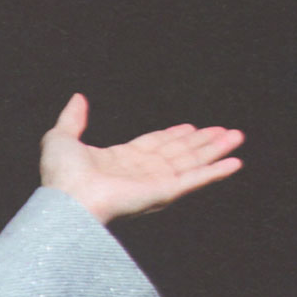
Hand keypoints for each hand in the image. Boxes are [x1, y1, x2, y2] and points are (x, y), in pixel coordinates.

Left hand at [38, 94, 243, 223]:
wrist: (67, 199)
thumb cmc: (60, 176)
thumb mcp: (61, 137)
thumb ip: (72, 118)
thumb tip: (78, 98)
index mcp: (118, 162)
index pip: (153, 146)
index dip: (173, 136)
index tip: (191, 128)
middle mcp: (139, 174)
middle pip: (178, 154)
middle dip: (202, 142)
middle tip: (225, 130)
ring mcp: (153, 184)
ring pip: (191, 164)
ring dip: (215, 151)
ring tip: (236, 137)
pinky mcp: (163, 193)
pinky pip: (194, 181)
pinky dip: (215, 172)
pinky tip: (234, 163)